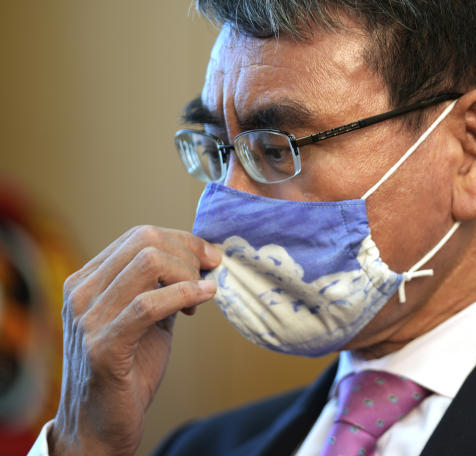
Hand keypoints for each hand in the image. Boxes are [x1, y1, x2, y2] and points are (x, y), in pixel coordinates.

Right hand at [49, 226, 220, 455]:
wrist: (100, 425)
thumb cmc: (128, 369)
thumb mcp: (147, 318)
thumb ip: (164, 286)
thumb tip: (203, 258)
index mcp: (87, 281)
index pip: (140, 235)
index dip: (184, 241)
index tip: (210, 259)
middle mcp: (80, 293)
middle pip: (145, 241)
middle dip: (189, 253)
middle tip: (209, 275)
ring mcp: (87, 319)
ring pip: (148, 263)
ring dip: (188, 274)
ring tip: (202, 297)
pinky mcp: (103, 346)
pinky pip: (149, 304)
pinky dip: (185, 294)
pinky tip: (203, 300)